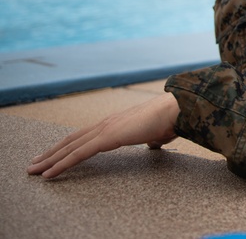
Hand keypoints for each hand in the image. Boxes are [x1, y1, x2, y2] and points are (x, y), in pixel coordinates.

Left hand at [27, 93, 180, 178]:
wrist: (175, 110)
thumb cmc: (170, 120)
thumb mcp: (157, 134)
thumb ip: (151, 140)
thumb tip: (154, 144)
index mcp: (116, 123)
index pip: (86, 135)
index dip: (69, 145)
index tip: (55, 154)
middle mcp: (106, 124)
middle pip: (71, 139)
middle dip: (51, 152)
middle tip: (35, 164)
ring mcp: (104, 129)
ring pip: (70, 146)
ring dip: (50, 159)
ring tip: (34, 170)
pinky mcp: (106, 138)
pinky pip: (78, 154)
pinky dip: (61, 164)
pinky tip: (50, 173)